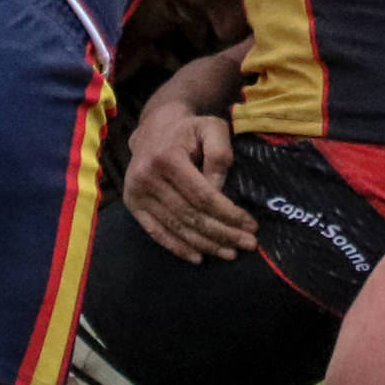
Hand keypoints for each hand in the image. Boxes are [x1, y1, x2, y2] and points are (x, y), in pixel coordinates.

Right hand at [124, 102, 255, 261]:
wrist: (154, 127)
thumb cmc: (189, 129)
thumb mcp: (212, 128)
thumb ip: (220, 154)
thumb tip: (220, 191)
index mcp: (167, 158)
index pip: (203, 196)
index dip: (229, 214)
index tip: (251, 225)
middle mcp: (147, 177)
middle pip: (190, 215)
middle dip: (223, 233)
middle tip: (248, 244)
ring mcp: (136, 193)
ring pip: (176, 227)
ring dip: (205, 244)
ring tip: (230, 254)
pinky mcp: (132, 204)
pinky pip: (156, 232)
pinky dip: (178, 247)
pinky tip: (199, 257)